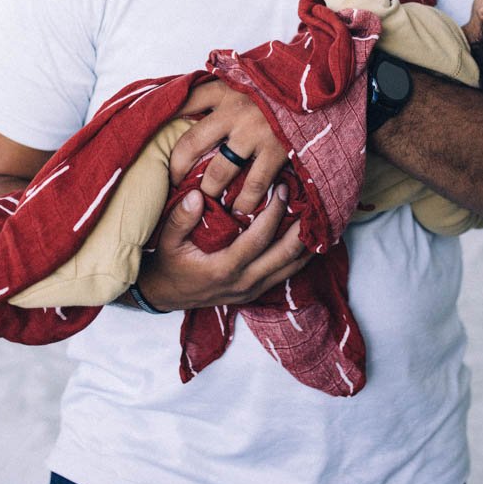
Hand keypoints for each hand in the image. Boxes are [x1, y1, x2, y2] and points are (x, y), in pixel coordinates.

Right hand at [136, 186, 308, 311]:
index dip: (274, 213)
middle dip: (300, 227)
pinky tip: (309, 237)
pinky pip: (285, 274)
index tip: (283, 189)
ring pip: (291, 268)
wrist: (164, 294)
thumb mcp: (167, 240)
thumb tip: (197, 194)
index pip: (259, 239)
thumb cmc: (168, 263)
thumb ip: (181, 218)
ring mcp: (251, 290)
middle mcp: (243, 282)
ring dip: (306, 243)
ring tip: (318, 217)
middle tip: (309, 199)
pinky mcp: (255, 291)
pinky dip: (300, 256)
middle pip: (284, 255)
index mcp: (224, 268)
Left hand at [171, 79, 288, 215]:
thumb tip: (192, 103)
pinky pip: (253, 186)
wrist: (319, 85)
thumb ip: (225, 89)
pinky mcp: (277, 150)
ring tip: (207, 202)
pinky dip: (244, 203)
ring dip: (210, 191)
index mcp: (225, 88)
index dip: (167, 124)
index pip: (184, 103)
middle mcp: (235, 109)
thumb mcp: (249, 77)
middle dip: (179, 169)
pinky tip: (240, 211)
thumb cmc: (281, 84)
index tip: (161, 144)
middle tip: (176, 184)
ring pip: (218, 172)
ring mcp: (255, 131)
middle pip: (191, 145)